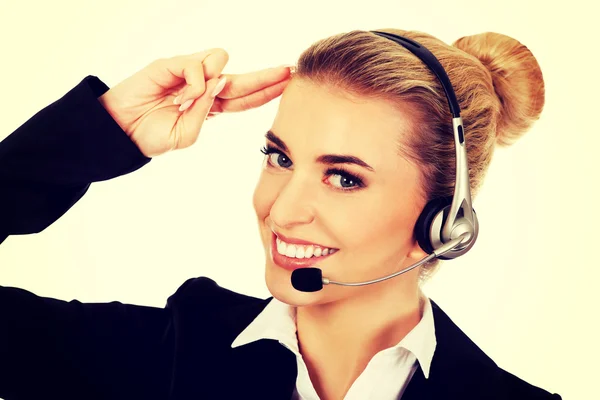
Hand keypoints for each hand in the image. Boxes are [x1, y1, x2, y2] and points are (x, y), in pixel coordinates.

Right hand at [98, 48, 292, 156]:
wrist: (122, 133)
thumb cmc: (154, 137)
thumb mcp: (188, 134)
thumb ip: (207, 111)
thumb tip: (220, 82)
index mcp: (211, 107)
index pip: (245, 98)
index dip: (266, 91)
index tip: (288, 84)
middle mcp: (204, 88)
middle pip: (243, 78)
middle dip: (266, 76)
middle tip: (288, 71)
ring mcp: (188, 74)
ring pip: (220, 60)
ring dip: (215, 81)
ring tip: (193, 102)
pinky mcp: (171, 64)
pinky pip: (197, 65)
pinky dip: (195, 82)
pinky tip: (181, 98)